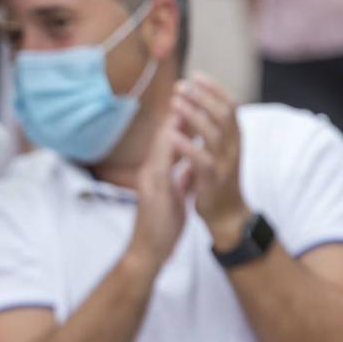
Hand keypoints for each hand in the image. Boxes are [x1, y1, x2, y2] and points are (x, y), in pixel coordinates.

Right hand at [127, 110, 191, 272]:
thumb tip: (190, 167)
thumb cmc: (161, 228)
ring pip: (161, 144)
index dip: (181, 121)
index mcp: (158, 174)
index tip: (195, 101)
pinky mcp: (152, 189)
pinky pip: (161, 162)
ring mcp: (149, 179)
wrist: (147, 252)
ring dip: (172, 121)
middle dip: (177, 113)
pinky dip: (170, 145)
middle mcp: (151, 172)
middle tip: (188, 89)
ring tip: (185, 100)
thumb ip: (181, 180)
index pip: (171, 142)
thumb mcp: (175, 198)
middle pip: (164, 136)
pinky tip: (179, 131)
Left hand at [171, 73, 250, 249]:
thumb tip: (201, 108)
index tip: (195, 75)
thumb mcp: (218, 152)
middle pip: (221, 114)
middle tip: (181, 84)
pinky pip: (201, 160)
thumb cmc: (218, 182)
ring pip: (213, 133)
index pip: (228, 106)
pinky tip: (172, 135)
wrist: (226, 216)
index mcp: (234, 139)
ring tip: (175, 101)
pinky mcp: (213, 181)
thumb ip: (211, 132)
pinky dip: (187, 146)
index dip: (213, 89)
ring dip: (193, 114)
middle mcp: (233, 148)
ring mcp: (224, 164)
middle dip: (202, 96)